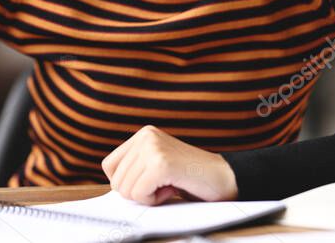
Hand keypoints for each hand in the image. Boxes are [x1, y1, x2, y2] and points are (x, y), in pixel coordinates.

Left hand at [101, 125, 237, 204]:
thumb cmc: (190, 178)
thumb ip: (136, 168)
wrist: (225, 178)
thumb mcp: (157, 165)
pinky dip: (155, 200)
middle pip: (116, 181)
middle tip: (163, 185)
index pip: (109, 166)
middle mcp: (145, 136)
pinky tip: (172, 188)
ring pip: (126, 189)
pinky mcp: (161, 164)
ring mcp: (153, 148)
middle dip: (138, 192)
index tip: (149, 182)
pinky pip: (140, 194)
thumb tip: (113, 185)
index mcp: (143, 134)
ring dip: (148, 197)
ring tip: (169, 184)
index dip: (125, 183)